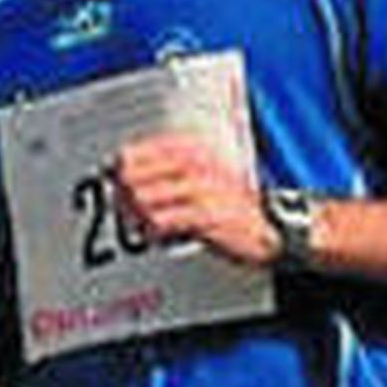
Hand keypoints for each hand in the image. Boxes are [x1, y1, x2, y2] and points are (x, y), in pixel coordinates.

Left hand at [113, 134, 275, 265]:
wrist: (269, 227)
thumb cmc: (227, 203)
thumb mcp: (200, 175)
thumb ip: (164, 170)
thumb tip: (118, 175)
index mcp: (190, 148)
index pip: (132, 154)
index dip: (117, 174)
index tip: (119, 188)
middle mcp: (194, 164)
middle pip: (131, 177)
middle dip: (123, 199)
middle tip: (128, 214)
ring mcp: (200, 189)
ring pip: (142, 201)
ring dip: (136, 219)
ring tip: (145, 228)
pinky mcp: (205, 216)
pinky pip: (161, 223)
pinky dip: (153, 233)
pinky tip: (159, 237)